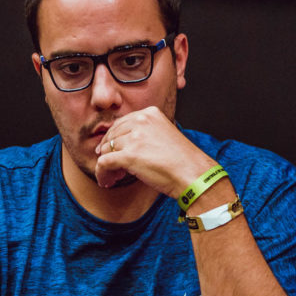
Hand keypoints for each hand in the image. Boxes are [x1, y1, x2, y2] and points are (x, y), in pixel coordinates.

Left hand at [94, 106, 214, 195]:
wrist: (193, 174)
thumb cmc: (182, 160)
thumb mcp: (163, 134)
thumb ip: (144, 133)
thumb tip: (117, 143)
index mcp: (149, 113)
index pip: (121, 124)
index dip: (114, 139)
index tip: (113, 151)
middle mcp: (141, 121)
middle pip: (111, 136)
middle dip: (108, 152)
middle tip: (113, 167)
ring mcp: (134, 138)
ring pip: (106, 151)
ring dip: (107, 165)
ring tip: (114, 176)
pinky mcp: (129, 156)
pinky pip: (103, 163)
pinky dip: (102, 174)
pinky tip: (107, 182)